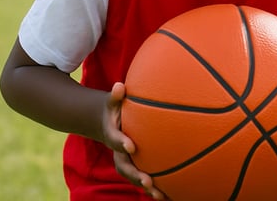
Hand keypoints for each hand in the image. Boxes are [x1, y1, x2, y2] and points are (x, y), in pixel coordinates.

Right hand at [105, 82, 164, 198]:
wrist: (106, 125)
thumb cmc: (114, 110)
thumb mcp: (112, 102)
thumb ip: (115, 96)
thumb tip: (119, 86)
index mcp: (113, 136)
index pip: (116, 140)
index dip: (122, 143)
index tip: (131, 146)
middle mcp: (119, 153)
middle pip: (125, 167)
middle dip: (136, 175)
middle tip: (147, 181)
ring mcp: (127, 162)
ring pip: (135, 177)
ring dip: (147, 187)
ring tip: (160, 195)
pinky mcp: (136, 166)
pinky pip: (145, 177)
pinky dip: (156, 187)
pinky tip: (170, 194)